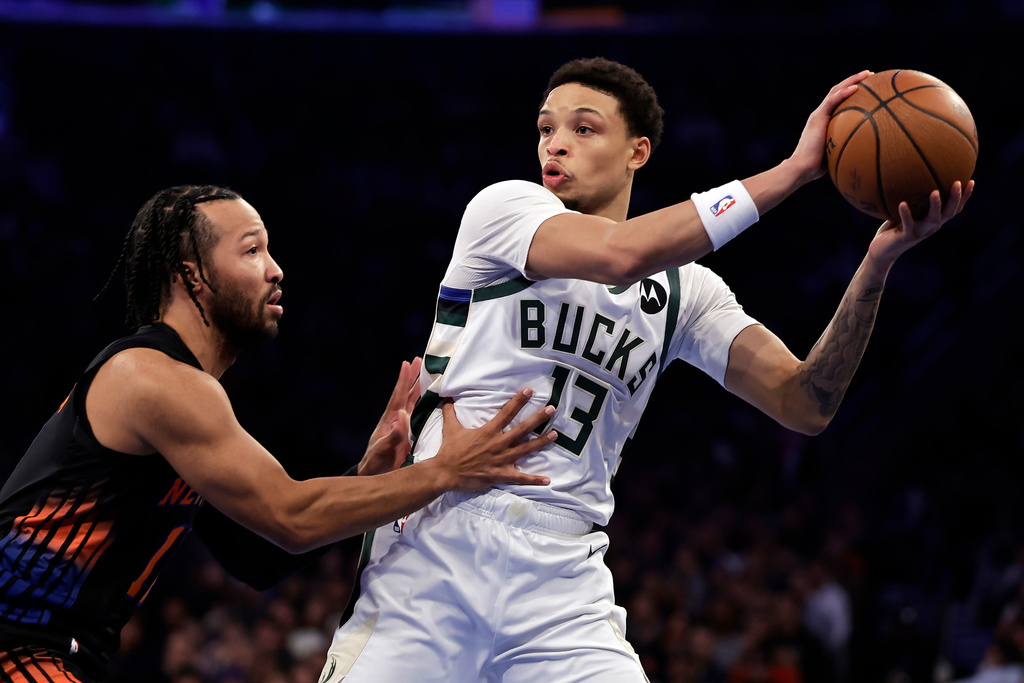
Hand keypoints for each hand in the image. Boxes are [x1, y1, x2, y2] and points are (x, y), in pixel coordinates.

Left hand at [357, 357, 421, 475]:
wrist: (376, 473)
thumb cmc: (377, 462)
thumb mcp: (383, 450)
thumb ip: (393, 436)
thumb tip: (401, 417)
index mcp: (390, 419)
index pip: (398, 395)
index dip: (403, 380)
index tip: (407, 363)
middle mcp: (397, 418)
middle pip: (406, 393)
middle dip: (413, 377)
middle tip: (420, 360)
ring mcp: (403, 423)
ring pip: (412, 400)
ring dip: (419, 386)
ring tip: (427, 373)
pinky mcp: (409, 431)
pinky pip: (417, 412)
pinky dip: (424, 401)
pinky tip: (431, 397)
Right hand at [432, 389, 555, 491]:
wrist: (445, 473)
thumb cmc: (449, 451)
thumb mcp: (450, 428)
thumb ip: (450, 412)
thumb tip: (445, 397)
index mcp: (488, 431)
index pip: (506, 413)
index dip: (518, 401)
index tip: (529, 391)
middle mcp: (498, 444)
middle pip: (522, 429)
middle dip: (538, 419)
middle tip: (552, 410)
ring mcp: (501, 460)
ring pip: (526, 450)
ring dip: (541, 442)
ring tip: (555, 435)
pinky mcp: (501, 475)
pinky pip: (520, 478)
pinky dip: (534, 480)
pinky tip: (547, 480)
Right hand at [787, 70, 872, 183]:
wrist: (802, 168)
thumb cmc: (817, 167)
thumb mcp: (836, 153)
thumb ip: (847, 147)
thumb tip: (866, 153)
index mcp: (824, 121)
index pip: (838, 101)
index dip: (852, 92)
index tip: (868, 87)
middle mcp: (820, 115)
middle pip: (838, 91)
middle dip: (855, 80)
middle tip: (871, 75)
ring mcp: (818, 115)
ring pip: (836, 91)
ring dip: (852, 80)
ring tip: (868, 74)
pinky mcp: (817, 118)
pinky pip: (832, 101)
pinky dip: (844, 93)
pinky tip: (857, 87)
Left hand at [868, 179, 973, 265]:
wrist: (883, 250)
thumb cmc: (895, 227)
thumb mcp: (907, 211)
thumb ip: (914, 198)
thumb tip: (914, 174)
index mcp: (935, 220)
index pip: (954, 208)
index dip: (965, 197)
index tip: (971, 181)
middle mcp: (931, 226)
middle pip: (949, 212)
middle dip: (955, 198)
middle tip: (957, 182)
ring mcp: (920, 232)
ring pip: (933, 219)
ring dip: (936, 205)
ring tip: (935, 192)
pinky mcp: (906, 237)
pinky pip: (908, 224)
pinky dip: (906, 214)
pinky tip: (902, 203)